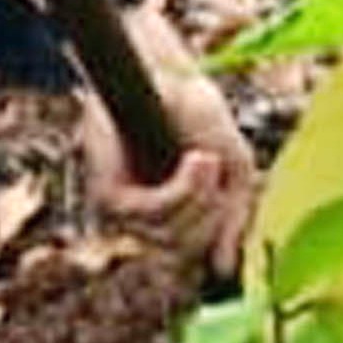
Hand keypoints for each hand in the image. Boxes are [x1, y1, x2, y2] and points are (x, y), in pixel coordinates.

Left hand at [78, 0, 254, 268]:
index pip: (196, 254)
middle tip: (216, 167)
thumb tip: (222, 270)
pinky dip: (182, 190)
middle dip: (212, 213)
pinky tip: (197, 160)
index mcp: (173, 215)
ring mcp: (125, 210)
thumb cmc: (196, 112)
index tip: (229, 195)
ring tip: (204, 157)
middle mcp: (145, 219)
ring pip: (171, 237)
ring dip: (199, 197)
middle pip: (187, 251)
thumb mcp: (234, 168)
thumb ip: (233, 219)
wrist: (168, 71)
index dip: (220, 233)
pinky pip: (154, 214)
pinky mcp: (108, 195)